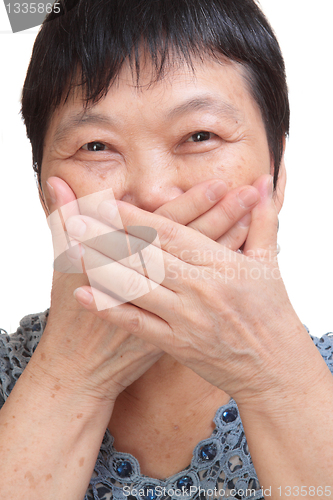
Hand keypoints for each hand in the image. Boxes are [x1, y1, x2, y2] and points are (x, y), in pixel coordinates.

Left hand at [64, 174, 311, 407]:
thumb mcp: (269, 263)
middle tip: (75, 220)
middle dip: (107, 237)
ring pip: (135, 287)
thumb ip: (262, 219)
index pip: (169, 233)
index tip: (107, 204)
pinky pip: (138, 324)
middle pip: (144, 256)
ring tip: (73, 250)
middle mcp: (200, 288)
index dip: (135, 218)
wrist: (274, 369)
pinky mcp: (177, 344)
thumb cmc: (271, 313)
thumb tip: (261, 182)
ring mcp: (186, 318)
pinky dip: (110, 309)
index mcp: (221, 263)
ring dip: (101, 267)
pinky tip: (85, 296)